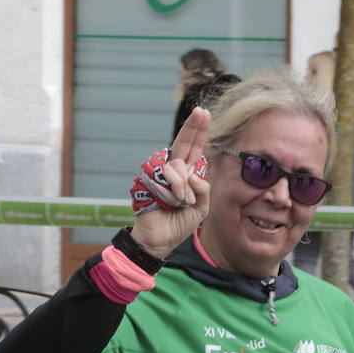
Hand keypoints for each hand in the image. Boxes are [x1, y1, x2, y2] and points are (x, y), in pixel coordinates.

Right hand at [129, 107, 211, 258]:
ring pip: (178, 164)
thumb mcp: (201, 207)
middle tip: (200, 112)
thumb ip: (204, 188)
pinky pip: (168, 173)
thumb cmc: (179, 223)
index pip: (194, 150)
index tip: (204, 115)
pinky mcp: (149, 178)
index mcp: (186, 175)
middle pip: (183, 143)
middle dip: (193, 127)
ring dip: (186, 184)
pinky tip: (177, 199)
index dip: (199, 133)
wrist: (161, 239)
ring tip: (185, 201)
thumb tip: (194, 174)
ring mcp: (159, 173)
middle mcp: (172, 170)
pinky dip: (177, 187)